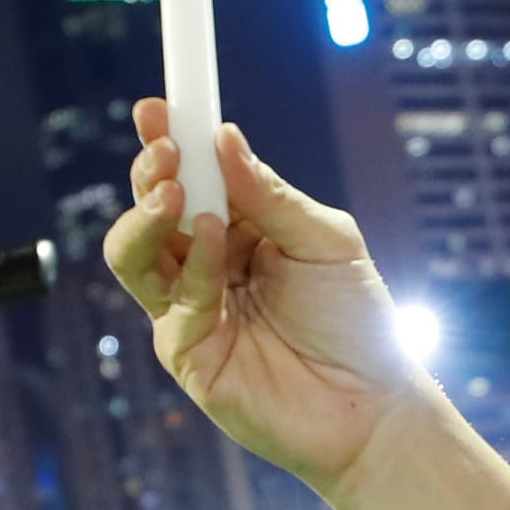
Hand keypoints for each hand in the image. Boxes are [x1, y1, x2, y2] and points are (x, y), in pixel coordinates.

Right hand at [104, 103, 430, 493]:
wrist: (376, 405)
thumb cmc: (357, 322)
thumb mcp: (325, 240)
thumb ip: (271, 195)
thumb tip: (223, 138)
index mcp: (236, 231)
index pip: (189, 179)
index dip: (168, 142)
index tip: (158, 104)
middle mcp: (204, 268)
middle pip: (150, 211)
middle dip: (150, 172)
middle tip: (166, 147)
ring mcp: (188, 313)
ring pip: (133, 255)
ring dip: (148, 215)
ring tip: (176, 189)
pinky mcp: (188, 356)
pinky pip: (171, 303)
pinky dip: (194, 265)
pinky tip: (219, 243)